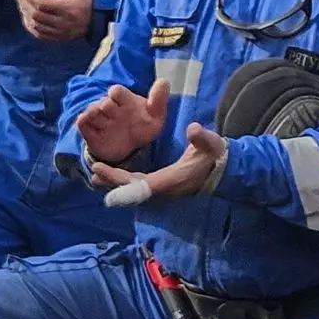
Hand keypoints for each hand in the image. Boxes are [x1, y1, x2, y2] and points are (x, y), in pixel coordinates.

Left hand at [14, 0, 94, 41]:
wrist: (100, 17)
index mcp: (68, 8)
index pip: (41, 3)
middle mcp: (64, 23)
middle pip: (36, 14)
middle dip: (23, 2)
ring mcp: (61, 32)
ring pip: (35, 25)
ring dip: (25, 13)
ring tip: (21, 1)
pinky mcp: (59, 38)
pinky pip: (39, 34)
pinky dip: (30, 24)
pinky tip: (27, 15)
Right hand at [77, 79, 170, 167]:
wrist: (132, 148)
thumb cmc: (143, 126)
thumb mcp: (155, 115)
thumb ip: (158, 100)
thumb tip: (164, 81)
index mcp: (124, 100)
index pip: (116, 90)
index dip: (117, 94)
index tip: (124, 103)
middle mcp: (109, 108)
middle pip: (103, 102)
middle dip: (107, 107)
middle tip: (114, 115)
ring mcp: (99, 119)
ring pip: (91, 113)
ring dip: (96, 117)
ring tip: (106, 123)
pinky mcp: (91, 133)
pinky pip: (82, 125)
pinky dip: (82, 122)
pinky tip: (84, 122)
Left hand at [94, 122, 226, 204]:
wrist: (224, 171)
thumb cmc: (215, 157)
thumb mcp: (212, 145)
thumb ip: (202, 138)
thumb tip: (193, 128)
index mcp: (171, 180)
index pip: (139, 183)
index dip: (118, 179)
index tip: (100, 168)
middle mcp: (164, 189)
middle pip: (132, 189)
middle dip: (112, 181)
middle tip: (94, 170)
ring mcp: (164, 190)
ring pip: (134, 190)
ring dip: (116, 183)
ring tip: (97, 175)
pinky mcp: (164, 186)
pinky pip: (139, 187)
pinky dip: (125, 183)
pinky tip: (114, 176)